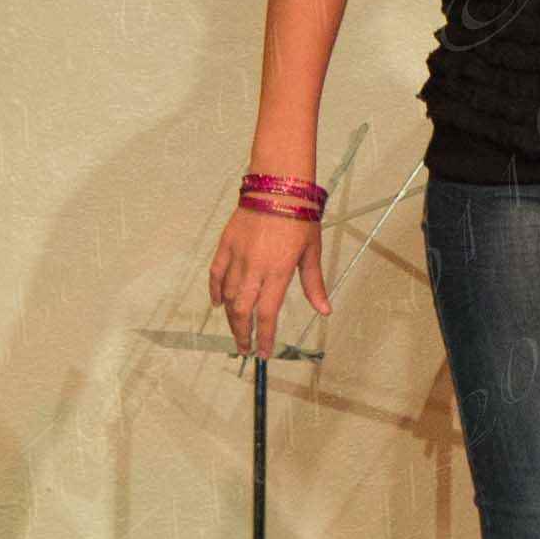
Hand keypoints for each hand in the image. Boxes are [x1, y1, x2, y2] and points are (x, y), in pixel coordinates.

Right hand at [210, 202, 327, 357]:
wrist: (278, 186)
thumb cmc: (300, 217)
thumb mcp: (312, 251)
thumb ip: (313, 283)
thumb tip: (324, 310)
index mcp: (278, 271)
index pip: (267, 314)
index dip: (265, 336)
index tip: (263, 352)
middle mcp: (254, 268)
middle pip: (242, 310)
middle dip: (243, 333)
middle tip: (245, 347)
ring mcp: (237, 256)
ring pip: (227, 295)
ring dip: (231, 316)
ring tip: (237, 328)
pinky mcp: (225, 244)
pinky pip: (216, 273)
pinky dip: (215, 291)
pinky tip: (217, 303)